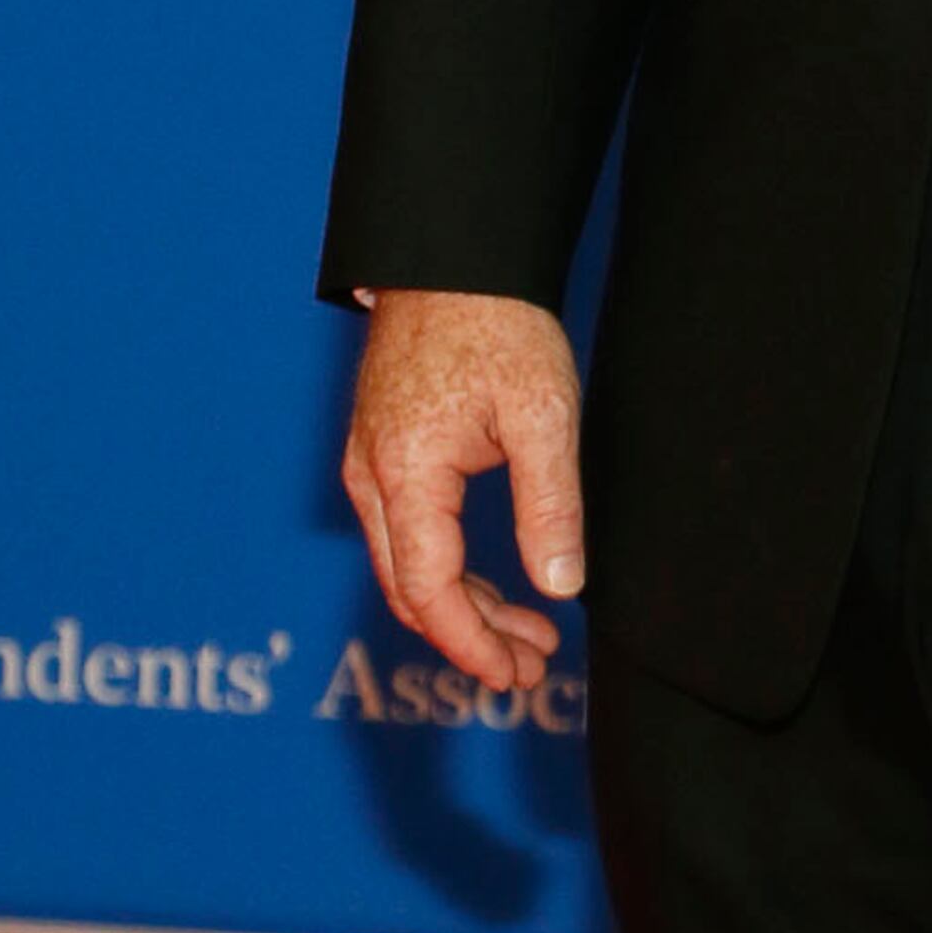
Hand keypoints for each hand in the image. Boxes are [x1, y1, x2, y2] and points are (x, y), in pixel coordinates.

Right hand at [341, 288, 586, 697]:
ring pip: (407, 566)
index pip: (428, 589)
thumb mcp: (542, 415)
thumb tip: (560, 588)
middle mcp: (371, 477)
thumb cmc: (497, 323)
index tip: (514, 676)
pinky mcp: (385, 453)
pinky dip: (450, 571)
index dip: (471, 644)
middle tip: (533, 667)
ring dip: (465, 608)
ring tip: (531, 634)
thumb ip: (549, 506)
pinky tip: (500, 583)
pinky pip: (407, 535)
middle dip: (471, 637)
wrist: (453, 257)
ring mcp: (371, 464)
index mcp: (404, 473)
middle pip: (410, 589)